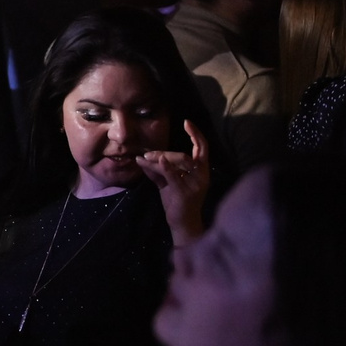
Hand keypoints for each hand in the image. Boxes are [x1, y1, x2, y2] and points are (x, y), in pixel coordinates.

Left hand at [133, 121, 210, 240]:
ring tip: (144, 159)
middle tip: (147, 155)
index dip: (196, 134)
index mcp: (201, 170)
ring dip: (159, 159)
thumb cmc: (176, 202)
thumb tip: (142, 158)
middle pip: (184, 155)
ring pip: (177, 163)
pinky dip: (165, 166)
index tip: (186, 122)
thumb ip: (158, 170)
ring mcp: (195, 184)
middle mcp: (202, 175)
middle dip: (163, 153)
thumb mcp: (166, 182)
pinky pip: (173, 175)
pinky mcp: (185, 192)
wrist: (181, 223)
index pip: (203, 147)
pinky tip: (156, 161)